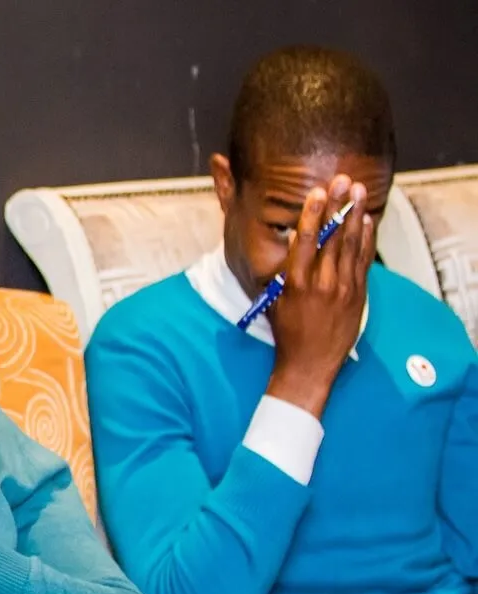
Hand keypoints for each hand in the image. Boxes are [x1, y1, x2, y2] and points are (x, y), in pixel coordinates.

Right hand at [266, 174, 375, 417]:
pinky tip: (366, 221)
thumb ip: (283, 272)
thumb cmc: (287, 333)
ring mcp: (343, 288)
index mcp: (295, 284)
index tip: (317, 193)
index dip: (313, 215)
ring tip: (359, 191)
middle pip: (333, 237)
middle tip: (344, 181)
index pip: (306, 241)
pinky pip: (364, 261)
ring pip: (351, 245)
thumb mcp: (275, 301)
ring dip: (355, 215)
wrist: (308, 365)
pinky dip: (366, 239)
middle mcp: (321, 283)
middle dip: (338, 206)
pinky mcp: (358, 295)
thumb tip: (289, 243)